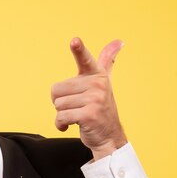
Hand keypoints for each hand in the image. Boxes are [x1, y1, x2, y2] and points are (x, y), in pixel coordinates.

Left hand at [51, 37, 126, 159]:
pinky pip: (61, 117)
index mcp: (97, 75)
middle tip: (76, 107)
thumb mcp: (104, 83)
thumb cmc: (101, 108)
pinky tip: (69, 126)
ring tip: (76, 116)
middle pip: (57, 89)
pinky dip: (60, 124)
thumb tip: (119, 42)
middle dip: (60, 102)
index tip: (74, 40)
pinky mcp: (89, 115)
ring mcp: (95, 100)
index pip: (85, 59)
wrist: (109, 136)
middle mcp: (98, 85)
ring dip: (62, 114)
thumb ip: (107, 62)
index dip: (79, 49)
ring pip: (58, 104)